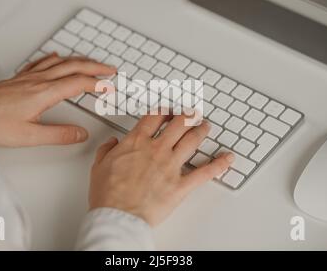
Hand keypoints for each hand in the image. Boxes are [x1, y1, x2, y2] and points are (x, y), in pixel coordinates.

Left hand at [0, 53, 115, 146]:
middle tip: (109, 69)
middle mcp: (39, 81)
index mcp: (45, 93)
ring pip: (60, 62)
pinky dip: (54, 58)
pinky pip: (41, 62)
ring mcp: (29, 77)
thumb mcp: (28, 136)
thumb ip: (58, 135)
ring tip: (91, 62)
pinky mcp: (19, 79)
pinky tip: (55, 56)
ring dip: (79, 60)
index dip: (97, 84)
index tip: (109, 88)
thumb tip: (80, 134)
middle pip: (74, 67)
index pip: (79, 84)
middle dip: (95, 67)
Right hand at [89, 113, 234, 225]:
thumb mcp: (98, 166)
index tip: (168, 110)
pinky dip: (219, 164)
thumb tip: (112, 143)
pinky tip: (228, 158)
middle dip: (188, 115)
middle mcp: (156, 149)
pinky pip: (205, 172)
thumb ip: (107, 150)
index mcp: (136, 142)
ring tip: (206, 126)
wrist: (117, 216)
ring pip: (192, 141)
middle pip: (178, 124)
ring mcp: (171, 166)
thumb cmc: (108, 194)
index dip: (164, 110)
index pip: (155, 118)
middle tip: (193, 112)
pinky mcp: (181, 185)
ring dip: (202, 130)